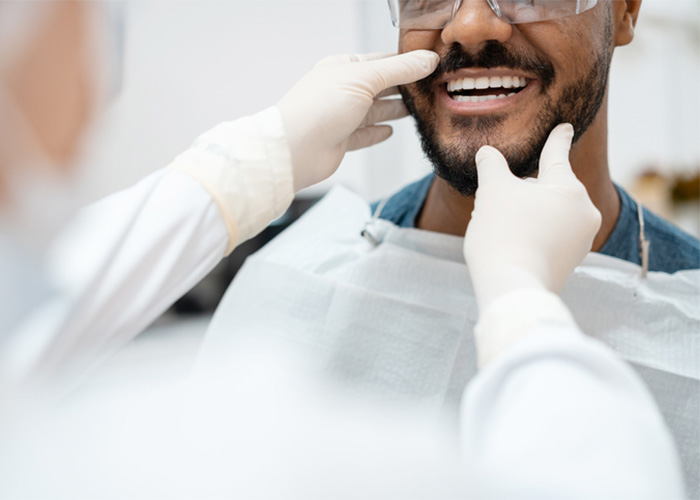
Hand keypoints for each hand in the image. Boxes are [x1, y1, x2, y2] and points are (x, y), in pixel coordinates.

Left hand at [276, 51, 438, 191]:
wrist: (296, 149)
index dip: (404, 63)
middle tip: (427, 88)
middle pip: (379, 87)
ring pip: (374, 111)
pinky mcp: (341, 140)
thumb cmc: (319, 108)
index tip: (428, 66)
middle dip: (402, 87)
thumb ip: (399, 70)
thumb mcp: (365, 78)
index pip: (380, 61)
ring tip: (415, 108)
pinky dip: (378, 132)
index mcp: (342, 68)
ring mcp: (341, 116)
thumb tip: (427, 60)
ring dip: (394, 110)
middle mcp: (341, 91)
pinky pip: (364, 135)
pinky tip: (389, 131)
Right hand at [463, 124, 601, 311]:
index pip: (557, 155)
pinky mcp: (571, 262)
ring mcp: (581, 240)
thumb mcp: (492, 191)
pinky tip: (513, 245)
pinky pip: (551, 236)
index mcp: (569, 188)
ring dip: (527, 214)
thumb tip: (486, 153)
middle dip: (525, 191)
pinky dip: (533, 234)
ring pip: (549, 213)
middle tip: (499, 205)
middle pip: (549, 188)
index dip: (557, 139)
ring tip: (503, 229)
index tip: (566, 127)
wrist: (512, 287)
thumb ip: (491, 165)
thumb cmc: (503, 233)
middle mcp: (584, 212)